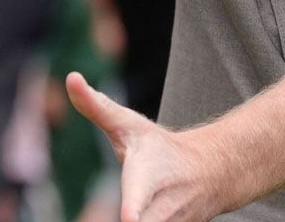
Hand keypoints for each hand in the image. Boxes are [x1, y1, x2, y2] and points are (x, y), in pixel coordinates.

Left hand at [66, 72, 224, 221]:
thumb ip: (96, 107)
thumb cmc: (161, 149)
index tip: (129, 218)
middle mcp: (162, 210)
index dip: (132, 209)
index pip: (138, 197)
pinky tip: (140, 214)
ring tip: (117, 214)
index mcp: (147, 178)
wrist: (213, 174)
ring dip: (127, 219)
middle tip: (125, 215)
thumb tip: (71, 77)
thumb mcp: (130, 126)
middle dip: (131, 218)